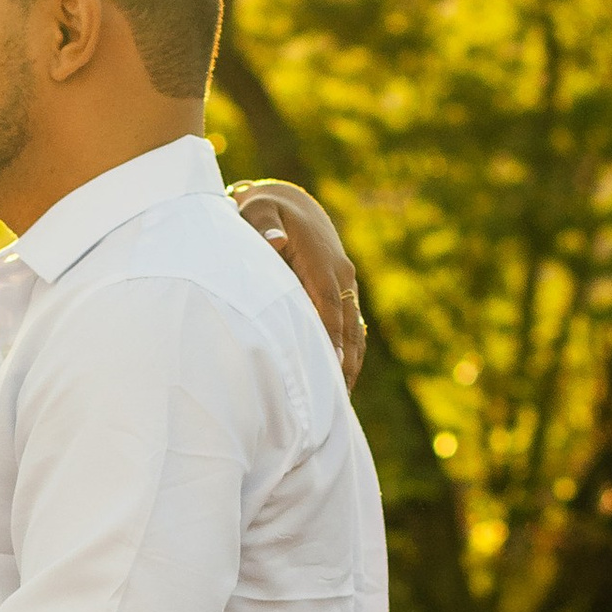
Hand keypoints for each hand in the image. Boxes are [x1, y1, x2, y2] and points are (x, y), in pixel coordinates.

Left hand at [231, 180, 366, 391]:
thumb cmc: (264, 210)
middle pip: (347, 325)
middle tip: (336, 401)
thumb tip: (275, 242)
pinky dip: (349, 357)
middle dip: (344, 362)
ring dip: (350, 366)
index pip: (328, 303)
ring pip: (354, 332)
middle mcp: (341, 274)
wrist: (290, 205)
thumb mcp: (257, 209)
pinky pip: (351, 330)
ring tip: (340, 406)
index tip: (331, 366)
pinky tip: (340, 386)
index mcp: (321, 259)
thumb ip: (262, 224)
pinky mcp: (344, 296)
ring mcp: (346, 286)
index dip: (331, 335)